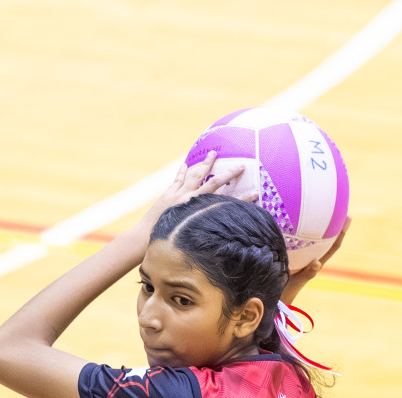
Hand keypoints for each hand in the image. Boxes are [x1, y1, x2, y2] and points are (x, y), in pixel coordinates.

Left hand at [136, 152, 251, 237]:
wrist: (144, 238)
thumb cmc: (168, 241)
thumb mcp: (190, 236)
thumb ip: (202, 230)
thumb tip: (216, 233)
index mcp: (198, 211)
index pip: (226, 203)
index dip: (242, 199)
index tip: (256, 194)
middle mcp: (190, 200)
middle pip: (213, 183)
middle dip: (228, 173)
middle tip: (241, 165)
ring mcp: (178, 194)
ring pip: (195, 175)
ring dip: (205, 164)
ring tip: (213, 153)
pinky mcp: (168, 193)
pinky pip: (178, 179)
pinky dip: (183, 171)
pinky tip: (186, 164)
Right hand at [282, 217, 350, 305]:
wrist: (274, 299)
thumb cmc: (285, 292)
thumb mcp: (296, 283)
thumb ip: (307, 274)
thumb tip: (317, 262)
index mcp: (315, 262)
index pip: (332, 246)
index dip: (341, 233)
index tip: (348, 218)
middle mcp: (309, 256)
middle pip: (325, 238)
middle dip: (332, 223)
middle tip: (337, 207)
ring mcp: (300, 256)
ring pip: (311, 238)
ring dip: (315, 225)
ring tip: (317, 210)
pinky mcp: (288, 254)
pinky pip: (295, 240)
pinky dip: (297, 231)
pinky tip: (290, 221)